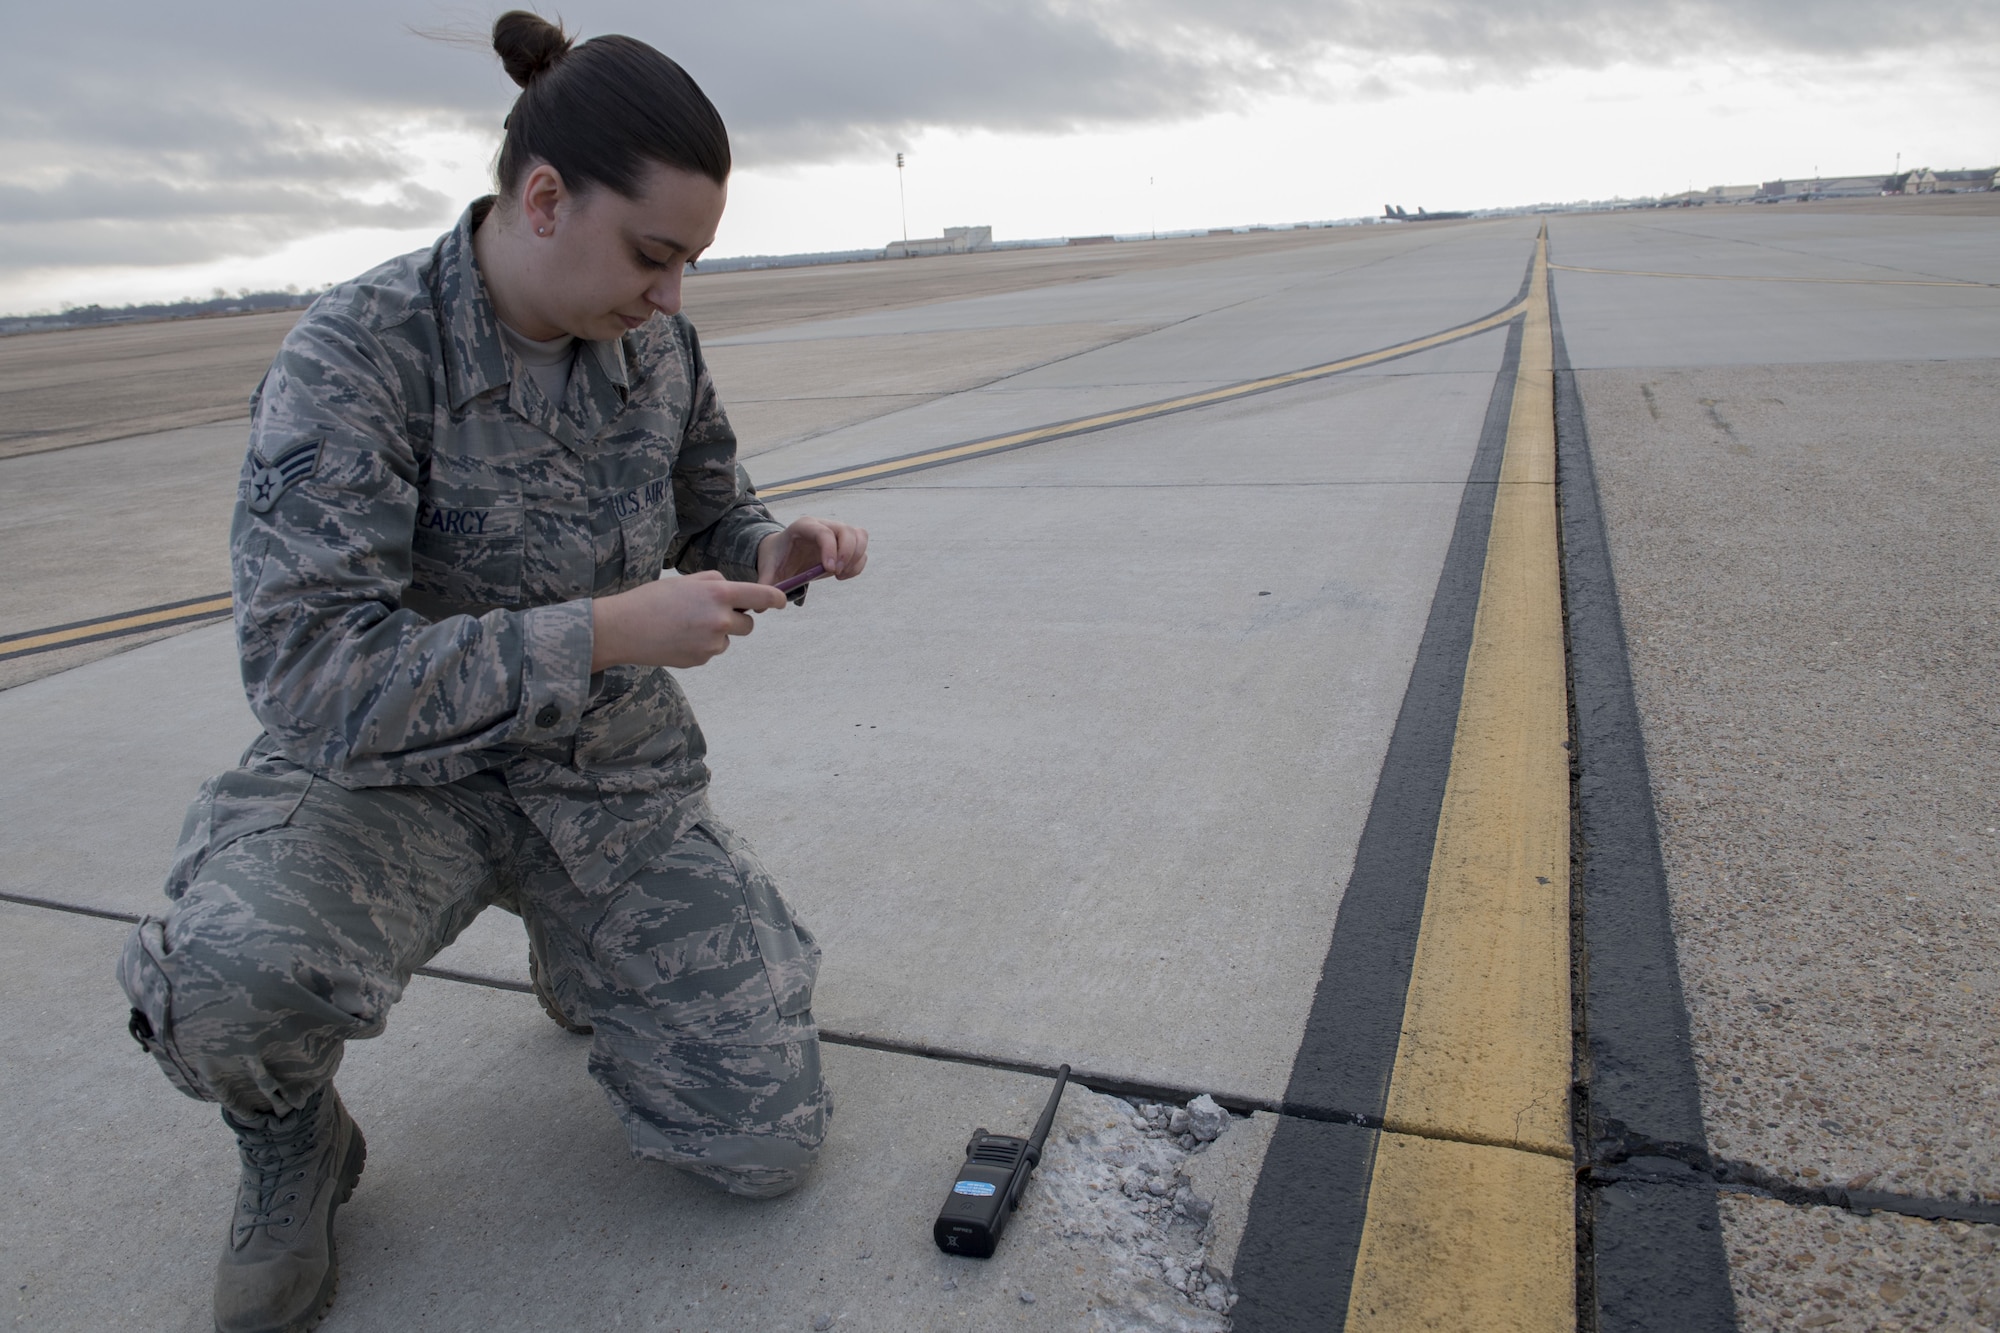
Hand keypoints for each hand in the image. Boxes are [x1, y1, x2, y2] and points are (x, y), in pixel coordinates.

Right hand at [590, 571, 785, 670]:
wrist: (624, 629)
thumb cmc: (653, 599)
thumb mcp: (687, 580)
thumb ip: (716, 582)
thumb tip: (735, 592)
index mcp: (718, 594)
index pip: (762, 597)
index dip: (776, 599)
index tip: (781, 601)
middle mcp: (720, 620)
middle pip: (748, 625)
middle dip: (736, 620)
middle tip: (710, 613)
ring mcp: (711, 644)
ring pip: (728, 639)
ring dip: (716, 633)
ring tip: (685, 626)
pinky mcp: (701, 660)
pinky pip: (711, 651)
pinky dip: (701, 646)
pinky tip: (678, 638)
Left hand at [757, 516, 869, 586]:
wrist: (783, 551)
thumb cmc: (777, 558)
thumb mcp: (769, 570)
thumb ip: (766, 585)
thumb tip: (760, 607)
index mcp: (803, 526)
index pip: (823, 532)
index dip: (830, 549)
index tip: (829, 570)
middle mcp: (823, 525)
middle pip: (847, 531)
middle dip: (847, 554)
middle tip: (835, 574)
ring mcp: (837, 532)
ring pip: (859, 536)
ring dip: (856, 558)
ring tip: (839, 575)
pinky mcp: (845, 542)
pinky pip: (862, 547)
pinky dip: (858, 563)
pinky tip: (843, 575)